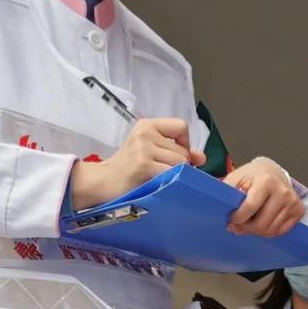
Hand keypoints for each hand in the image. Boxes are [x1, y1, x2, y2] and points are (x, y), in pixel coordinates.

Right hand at [70, 117, 204, 208]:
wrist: (105, 181)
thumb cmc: (130, 168)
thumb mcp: (152, 152)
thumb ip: (177, 151)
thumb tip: (202, 157)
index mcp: (147, 125)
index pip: (181, 126)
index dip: (184, 143)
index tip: (175, 155)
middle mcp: (145, 133)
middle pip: (183, 150)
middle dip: (181, 166)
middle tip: (165, 173)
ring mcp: (144, 148)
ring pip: (180, 163)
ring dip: (176, 175)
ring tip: (160, 178)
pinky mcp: (144, 165)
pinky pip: (171, 173)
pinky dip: (170, 181)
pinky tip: (158, 184)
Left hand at [225, 158, 302, 236]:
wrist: (273, 172)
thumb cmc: (253, 176)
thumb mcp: (237, 178)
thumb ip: (229, 194)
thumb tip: (226, 216)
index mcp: (266, 181)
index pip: (250, 208)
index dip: (238, 218)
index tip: (231, 219)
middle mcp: (282, 192)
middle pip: (261, 224)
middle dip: (247, 228)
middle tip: (239, 225)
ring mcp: (292, 202)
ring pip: (271, 231)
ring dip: (257, 231)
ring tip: (250, 224)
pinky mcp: (298, 211)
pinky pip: (280, 232)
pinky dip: (269, 232)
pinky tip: (262, 224)